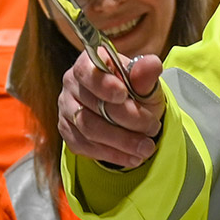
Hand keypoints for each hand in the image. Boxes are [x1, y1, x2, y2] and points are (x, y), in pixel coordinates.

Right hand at [57, 54, 164, 168]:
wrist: (130, 115)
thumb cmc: (135, 94)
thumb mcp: (145, 84)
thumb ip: (146, 76)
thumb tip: (152, 64)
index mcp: (89, 62)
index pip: (87, 70)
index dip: (103, 84)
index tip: (123, 95)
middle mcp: (72, 83)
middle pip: (93, 104)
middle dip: (127, 119)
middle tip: (152, 128)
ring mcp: (67, 108)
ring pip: (89, 128)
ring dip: (121, 141)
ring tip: (146, 148)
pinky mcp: (67, 130)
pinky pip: (85, 145)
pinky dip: (111, 154)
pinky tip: (131, 157)